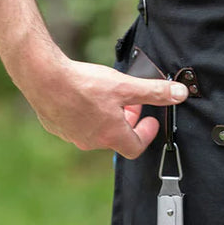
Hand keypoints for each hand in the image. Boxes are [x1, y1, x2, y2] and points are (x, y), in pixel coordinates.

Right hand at [17, 54, 187, 158]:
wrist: (43, 77)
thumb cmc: (84, 84)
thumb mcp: (126, 86)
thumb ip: (154, 91)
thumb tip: (180, 93)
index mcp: (111, 136)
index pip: (136, 147)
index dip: (147, 134)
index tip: (150, 120)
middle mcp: (91, 142)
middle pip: (117, 138)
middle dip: (128, 122)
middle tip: (131, 103)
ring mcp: (71, 136)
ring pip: (96, 132)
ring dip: (107, 118)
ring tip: (108, 97)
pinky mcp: (56, 126)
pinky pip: (77, 125)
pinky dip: (86, 114)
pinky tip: (83, 96)